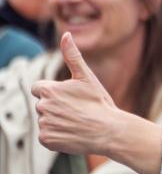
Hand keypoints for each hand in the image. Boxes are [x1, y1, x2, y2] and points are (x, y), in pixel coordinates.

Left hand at [33, 33, 124, 155]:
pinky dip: (57, 137)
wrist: (110, 132)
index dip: (55, 93)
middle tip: (77, 112)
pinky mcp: (46, 140)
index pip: (40, 89)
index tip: (69, 99)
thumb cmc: (100, 104)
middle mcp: (43, 107)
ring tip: (77, 124)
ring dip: (57, 122)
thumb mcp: (87, 78)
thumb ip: (72, 56)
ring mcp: (44, 124)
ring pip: (46, 121)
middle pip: (43, 105)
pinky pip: (46, 137)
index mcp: (49, 90)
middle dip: (56, 108)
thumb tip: (66, 34)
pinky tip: (73, 134)